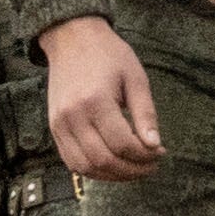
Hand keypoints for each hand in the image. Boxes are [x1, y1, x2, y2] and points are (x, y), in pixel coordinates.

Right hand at [40, 15, 164, 182]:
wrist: (72, 39)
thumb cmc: (109, 56)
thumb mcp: (136, 78)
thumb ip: (145, 114)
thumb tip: (155, 145)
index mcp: (95, 101)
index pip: (122, 144)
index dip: (144, 156)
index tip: (160, 153)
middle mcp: (72, 116)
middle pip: (103, 160)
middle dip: (132, 170)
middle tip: (151, 166)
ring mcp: (59, 124)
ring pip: (85, 167)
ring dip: (113, 175)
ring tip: (135, 169)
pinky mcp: (54, 129)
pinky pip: (71, 161)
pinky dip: (93, 170)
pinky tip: (113, 166)